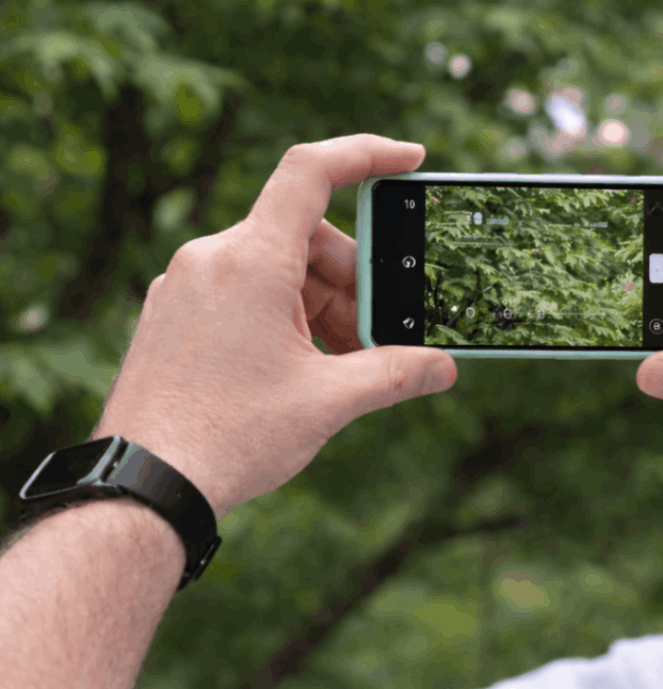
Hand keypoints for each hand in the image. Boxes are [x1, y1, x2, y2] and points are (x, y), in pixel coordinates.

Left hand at [93, 134, 457, 517]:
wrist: (143, 485)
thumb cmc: (227, 438)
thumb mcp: (328, 402)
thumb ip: (396, 373)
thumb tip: (443, 368)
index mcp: (250, 261)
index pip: (311, 172)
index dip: (368, 154)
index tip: (410, 160)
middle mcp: (211, 259)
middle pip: (307, 238)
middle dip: (355, 284)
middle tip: (381, 340)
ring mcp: (186, 287)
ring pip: (277, 272)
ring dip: (322, 309)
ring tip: (341, 369)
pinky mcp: (175, 316)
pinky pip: (245, 294)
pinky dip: (286, 319)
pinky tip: (302, 371)